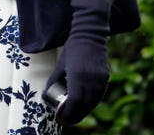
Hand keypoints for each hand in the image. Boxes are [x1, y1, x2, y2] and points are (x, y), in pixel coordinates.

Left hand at [43, 0, 114, 125]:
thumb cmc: (72, 48)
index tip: (60, 118)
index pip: (74, 102)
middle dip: (74, 115)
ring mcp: (100, 79)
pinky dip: (91, 103)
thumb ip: (54, 81)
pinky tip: (84, 104)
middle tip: (66, 119)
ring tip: (74, 114)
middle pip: (83, 106)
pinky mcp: (106, 78)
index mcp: (78, 76)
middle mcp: (91, 80)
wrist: (90, 34)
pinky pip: (99, 96)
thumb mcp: (61, 64)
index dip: (67, 113)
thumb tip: (47, 96)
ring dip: (83, 111)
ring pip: (93, 103)